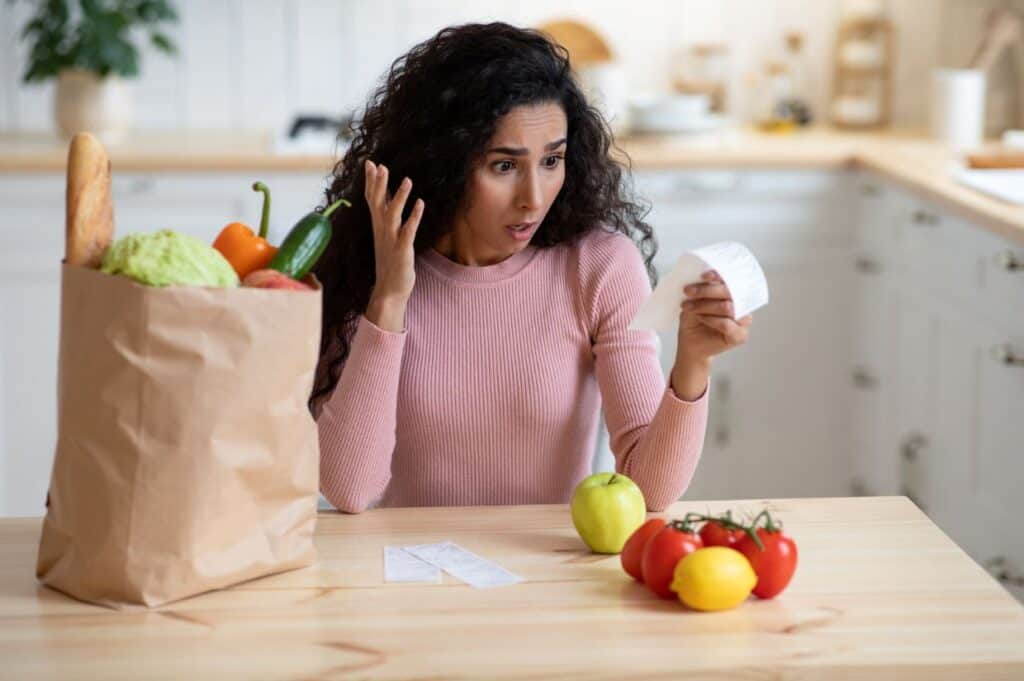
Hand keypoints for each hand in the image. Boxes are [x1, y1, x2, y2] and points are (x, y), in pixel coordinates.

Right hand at [365, 159, 423, 303]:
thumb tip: (387, 198)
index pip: (371, 199)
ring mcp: (391, 240)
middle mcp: (381, 230)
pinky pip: (408, 231)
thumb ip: (386, 217)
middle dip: (378, 184)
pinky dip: (414, 217)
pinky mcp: (402, 250)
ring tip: (407, 179)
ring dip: (399, 197)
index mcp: (377, 226)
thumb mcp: (386, 236)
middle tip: (378, 165)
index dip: (370, 181)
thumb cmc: (390, 262)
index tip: (370, 162)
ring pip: (392, 214)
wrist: (389, 290)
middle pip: (377, 203)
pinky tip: (420, 203)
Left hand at [676, 270, 752, 363]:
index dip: (720, 276)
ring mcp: (744, 322)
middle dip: (707, 290)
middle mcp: (743, 306)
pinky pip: (726, 324)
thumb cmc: (694, 320)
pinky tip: (699, 317)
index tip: (704, 275)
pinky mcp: (740, 336)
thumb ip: (702, 287)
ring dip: (705, 305)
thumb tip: (701, 274)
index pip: (733, 280)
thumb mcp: (695, 300)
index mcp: (736, 294)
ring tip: (688, 306)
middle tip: (688, 291)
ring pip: (727, 307)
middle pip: (730, 293)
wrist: (690, 343)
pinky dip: (710, 319)